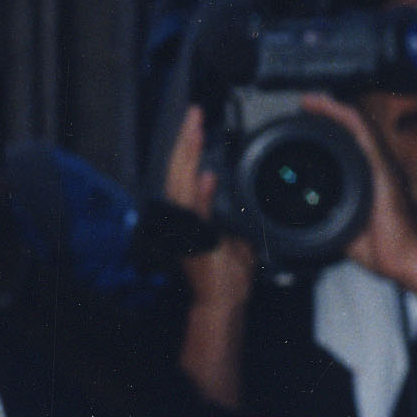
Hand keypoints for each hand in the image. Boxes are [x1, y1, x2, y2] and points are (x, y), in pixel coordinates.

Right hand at [161, 109, 255, 331]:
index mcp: (190, 213)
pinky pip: (195, 215)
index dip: (189, 146)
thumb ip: (230, 211)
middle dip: (185, 141)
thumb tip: (237, 191)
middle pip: (179, 171)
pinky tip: (205, 176)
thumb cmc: (226, 274)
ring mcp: (186, 229)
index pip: (186, 171)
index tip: (195, 123)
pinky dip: (199, 195)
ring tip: (193, 132)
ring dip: (187, 158)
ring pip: (181, 185)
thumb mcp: (233, 233)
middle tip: (192, 114)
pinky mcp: (194, 243)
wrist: (222, 301)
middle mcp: (183, 218)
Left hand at [308, 93, 416, 297]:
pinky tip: (324, 104)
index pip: (348, 148)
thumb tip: (310, 220)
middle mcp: (376, 166)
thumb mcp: (346, 230)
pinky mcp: (380, 165)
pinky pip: (360, 131)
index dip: (330, 133)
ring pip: (354, 124)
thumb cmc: (382, 248)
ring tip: (311, 100)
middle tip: (306, 107)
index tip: (309, 125)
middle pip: (350, 131)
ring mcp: (379, 163)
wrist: (402, 257)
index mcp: (369, 180)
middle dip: (327, 116)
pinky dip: (340, 114)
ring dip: (331, 109)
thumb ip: (332, 219)